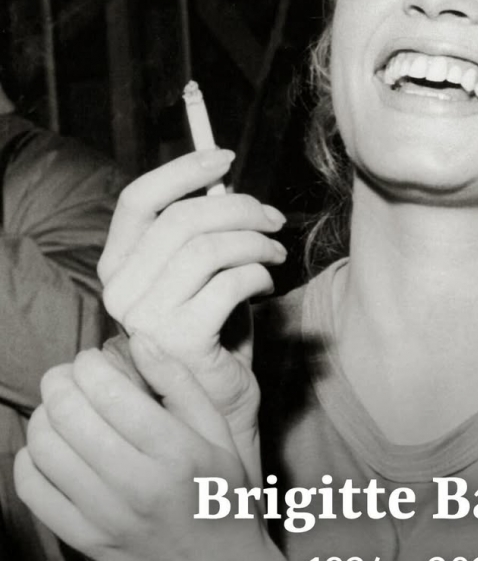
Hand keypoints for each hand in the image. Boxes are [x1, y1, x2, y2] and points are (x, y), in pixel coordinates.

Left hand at [14, 342, 272, 560]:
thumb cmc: (222, 496)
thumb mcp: (219, 435)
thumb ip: (181, 384)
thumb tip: (139, 341)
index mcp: (177, 452)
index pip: (110, 392)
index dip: (88, 364)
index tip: (92, 359)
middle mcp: (138, 485)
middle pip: (70, 414)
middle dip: (60, 382)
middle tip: (69, 377)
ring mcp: (106, 517)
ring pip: (46, 448)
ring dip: (44, 416)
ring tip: (60, 409)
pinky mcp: (84, 542)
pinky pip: (34, 491)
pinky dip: (30, 459)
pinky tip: (50, 448)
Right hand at [97, 150, 285, 475]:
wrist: (217, 403)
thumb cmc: (214, 331)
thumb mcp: (201, 273)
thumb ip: (201, 231)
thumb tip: (225, 180)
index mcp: (118, 267)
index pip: (139, 200)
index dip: (183, 170)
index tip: (224, 157)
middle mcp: (121, 292)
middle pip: (183, 219)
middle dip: (239, 208)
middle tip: (273, 219)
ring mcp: (145, 318)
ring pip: (209, 248)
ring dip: (255, 242)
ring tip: (275, 252)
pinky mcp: (180, 340)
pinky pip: (229, 282)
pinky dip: (258, 274)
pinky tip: (266, 284)